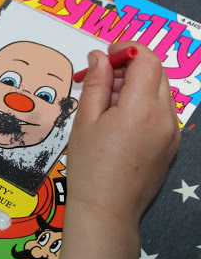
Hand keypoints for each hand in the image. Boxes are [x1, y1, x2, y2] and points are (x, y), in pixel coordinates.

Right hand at [67, 41, 179, 223]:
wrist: (107, 209)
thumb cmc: (89, 166)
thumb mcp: (85, 120)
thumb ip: (96, 84)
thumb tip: (99, 57)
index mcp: (141, 109)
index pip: (146, 60)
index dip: (126, 49)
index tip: (105, 54)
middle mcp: (164, 117)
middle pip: (157, 72)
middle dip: (130, 65)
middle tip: (101, 77)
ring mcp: (172, 132)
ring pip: (160, 91)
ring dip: (136, 84)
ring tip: (106, 101)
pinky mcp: (171, 144)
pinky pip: (161, 111)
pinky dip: (143, 103)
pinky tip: (118, 118)